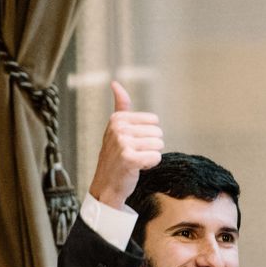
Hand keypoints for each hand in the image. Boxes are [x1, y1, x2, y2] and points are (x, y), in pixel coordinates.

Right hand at [89, 80, 162, 209]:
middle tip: (133, 153)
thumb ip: (120, 105)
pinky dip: (150, 165)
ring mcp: (122, 143)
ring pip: (158, 145)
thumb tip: (115, 83)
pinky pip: (156, 157)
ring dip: (150, 156)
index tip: (131, 142)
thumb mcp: (116, 127)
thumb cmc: (115, 155)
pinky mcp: (129, 158)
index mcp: (117, 119)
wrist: (106, 184)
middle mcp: (118, 128)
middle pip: (158, 133)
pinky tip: (137, 168)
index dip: (147, 134)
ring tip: (134, 160)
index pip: (154, 121)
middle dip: (150, 146)